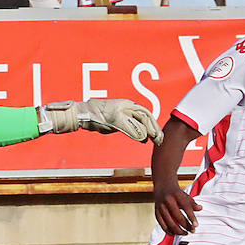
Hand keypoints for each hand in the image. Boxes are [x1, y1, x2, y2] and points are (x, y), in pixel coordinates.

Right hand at [41, 99, 163, 142]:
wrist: (84, 115)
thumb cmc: (98, 120)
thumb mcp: (117, 124)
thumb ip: (130, 128)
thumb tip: (144, 138)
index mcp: (127, 105)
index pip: (145, 113)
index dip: (154, 124)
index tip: (159, 135)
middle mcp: (126, 105)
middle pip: (146, 115)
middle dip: (155, 127)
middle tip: (161, 139)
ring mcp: (120, 109)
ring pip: (141, 118)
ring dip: (150, 130)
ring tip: (156, 139)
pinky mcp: (115, 116)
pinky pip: (129, 125)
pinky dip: (137, 133)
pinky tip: (143, 139)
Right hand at [154, 179, 201, 234]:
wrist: (163, 186)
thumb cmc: (177, 193)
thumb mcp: (186, 196)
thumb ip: (193, 204)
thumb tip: (200, 208)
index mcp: (177, 195)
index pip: (186, 208)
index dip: (191, 218)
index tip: (196, 225)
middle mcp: (168, 201)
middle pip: (178, 217)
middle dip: (186, 226)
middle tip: (193, 231)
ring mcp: (161, 207)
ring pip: (170, 223)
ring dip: (179, 231)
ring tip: (185, 233)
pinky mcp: (156, 212)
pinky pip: (162, 225)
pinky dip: (169, 231)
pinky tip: (175, 234)